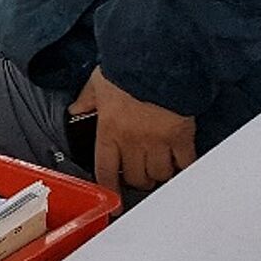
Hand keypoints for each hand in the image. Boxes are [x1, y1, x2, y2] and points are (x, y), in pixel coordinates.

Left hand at [73, 67, 196, 193]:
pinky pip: (185, 163)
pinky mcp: (182, 136)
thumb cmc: (126, 67)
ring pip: (160, 174)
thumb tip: (75, 109)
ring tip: (162, 167)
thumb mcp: (98, 81)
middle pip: (136, 177)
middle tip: (142, 174)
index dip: (111, 189)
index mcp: (109, 130)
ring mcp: (158, 141)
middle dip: (138, 180)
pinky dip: (185, 168)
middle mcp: (132, 141)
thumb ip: (87, 99)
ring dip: (160, 174)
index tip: (116, 204)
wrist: (156, 57)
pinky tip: (185, 166)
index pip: (106, 169)